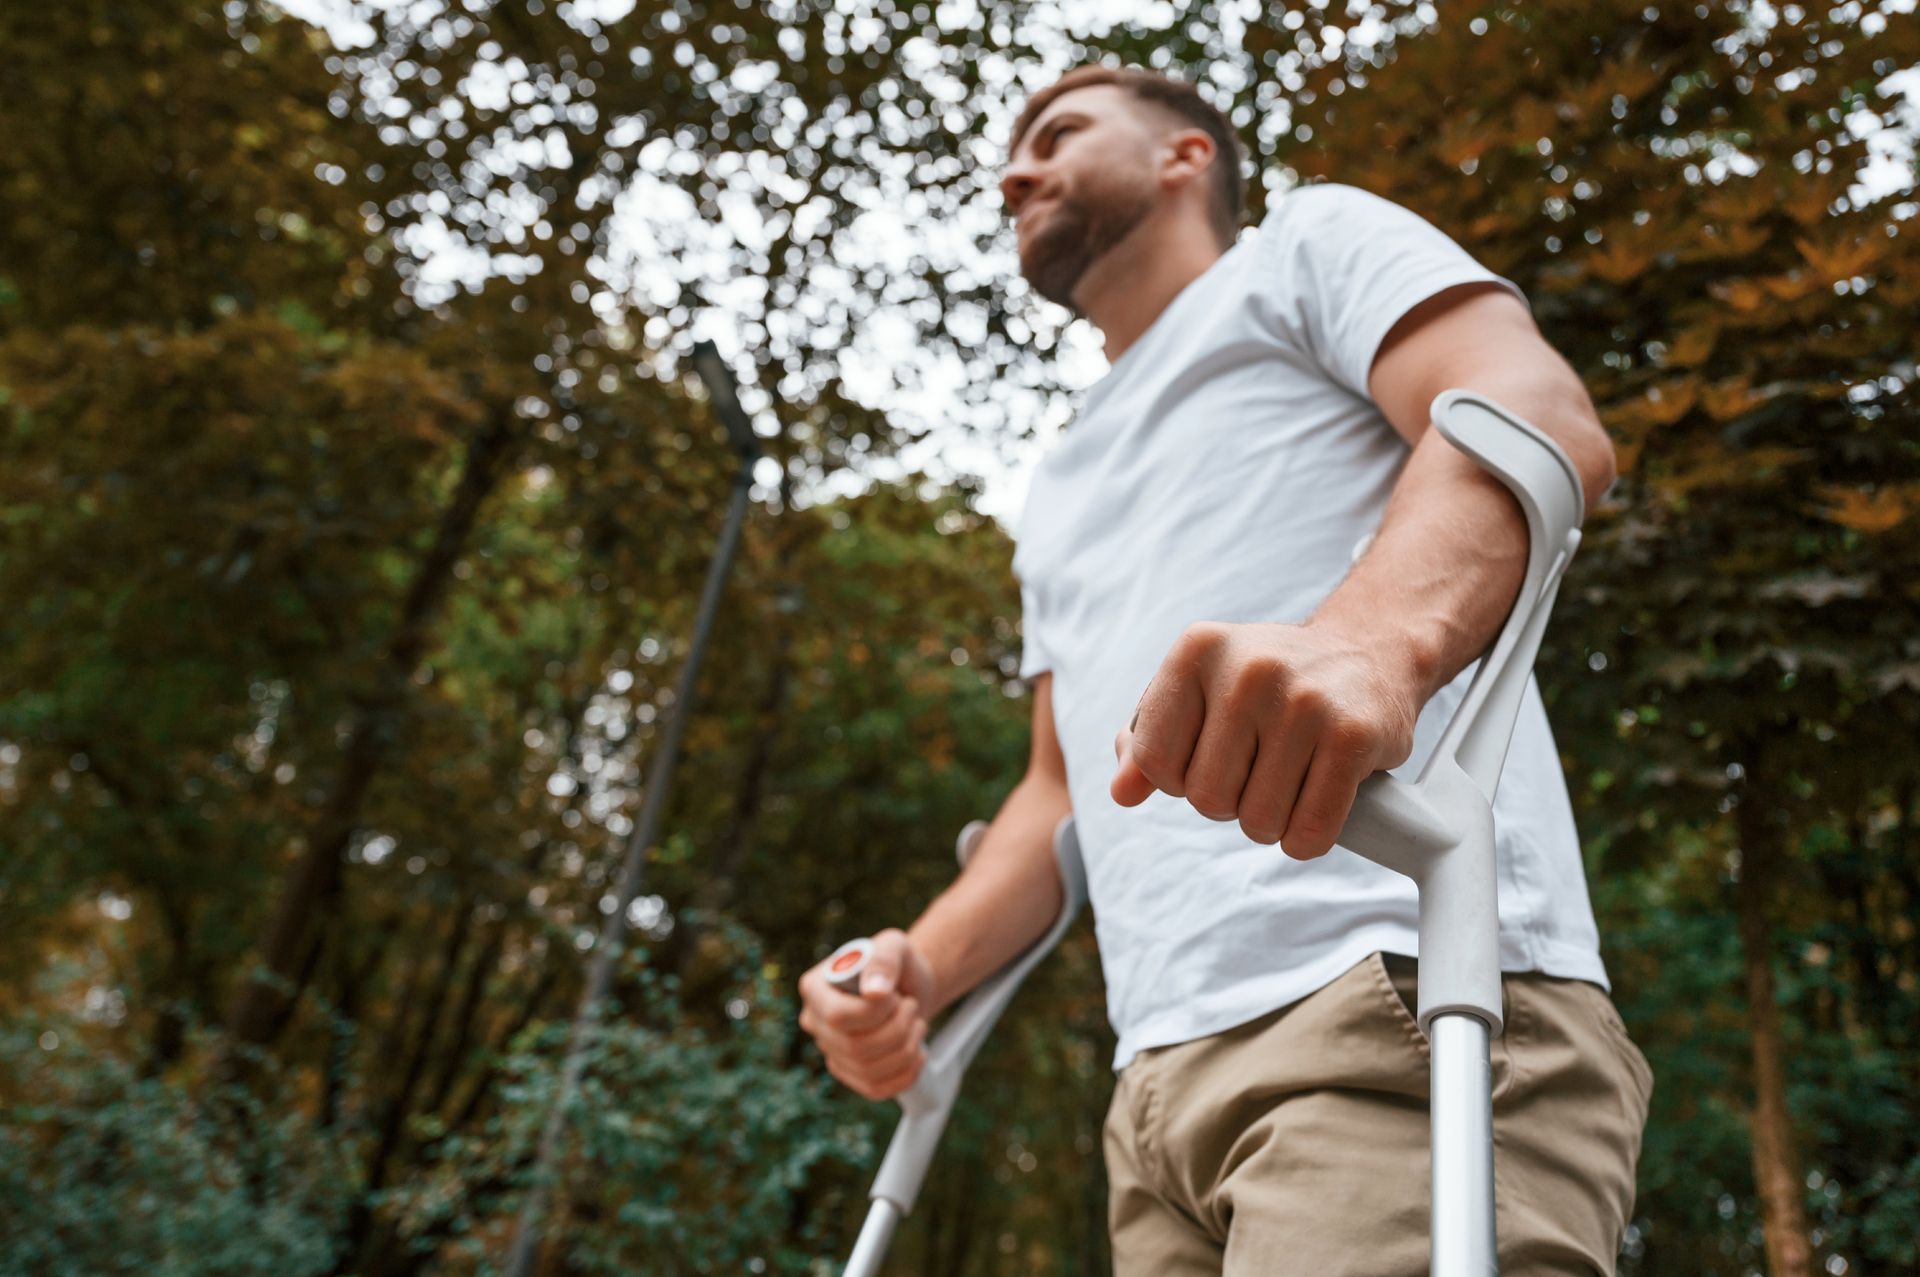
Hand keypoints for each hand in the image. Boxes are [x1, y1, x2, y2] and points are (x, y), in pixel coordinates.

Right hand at [797, 928, 934, 1100]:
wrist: (907, 987)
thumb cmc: (895, 963)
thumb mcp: (893, 945)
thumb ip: (884, 960)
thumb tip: (874, 993)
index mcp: (814, 989)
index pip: (838, 1017)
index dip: (875, 1013)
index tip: (894, 996)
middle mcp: (815, 1023)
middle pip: (855, 1048)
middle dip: (897, 1029)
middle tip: (911, 1007)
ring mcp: (831, 1052)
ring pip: (868, 1070)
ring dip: (906, 1048)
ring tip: (916, 1023)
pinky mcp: (850, 1074)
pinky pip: (875, 1089)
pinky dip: (906, 1074)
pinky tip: (916, 1052)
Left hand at [1110, 620, 1422, 858]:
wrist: (1366, 653)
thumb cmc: (1267, 683)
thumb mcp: (1200, 687)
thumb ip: (1151, 737)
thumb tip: (1122, 793)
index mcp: (1197, 650)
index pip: (1154, 761)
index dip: (1178, 780)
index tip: (1207, 760)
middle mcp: (1249, 669)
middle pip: (1206, 798)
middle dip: (1227, 803)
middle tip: (1255, 773)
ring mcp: (1305, 702)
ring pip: (1258, 821)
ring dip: (1268, 823)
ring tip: (1286, 784)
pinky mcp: (1353, 736)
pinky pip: (1310, 830)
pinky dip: (1305, 838)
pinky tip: (1313, 809)